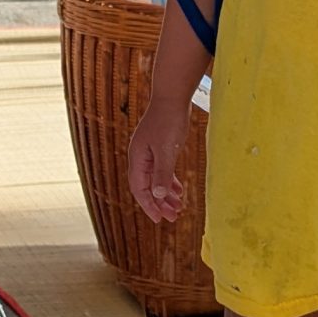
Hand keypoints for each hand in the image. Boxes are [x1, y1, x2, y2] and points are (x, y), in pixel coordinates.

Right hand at [128, 96, 189, 222]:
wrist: (172, 96)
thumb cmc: (168, 120)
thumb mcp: (167, 149)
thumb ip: (162, 172)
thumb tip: (157, 194)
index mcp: (138, 159)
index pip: (140, 189)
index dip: (149, 206)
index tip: (160, 219)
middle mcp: (140, 158)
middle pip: (147, 187)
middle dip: (159, 204)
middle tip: (173, 218)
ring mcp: (149, 153)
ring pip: (155, 180)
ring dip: (165, 195)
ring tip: (178, 208)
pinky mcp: (159, 148)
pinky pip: (162, 171)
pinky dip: (170, 182)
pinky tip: (179, 190)